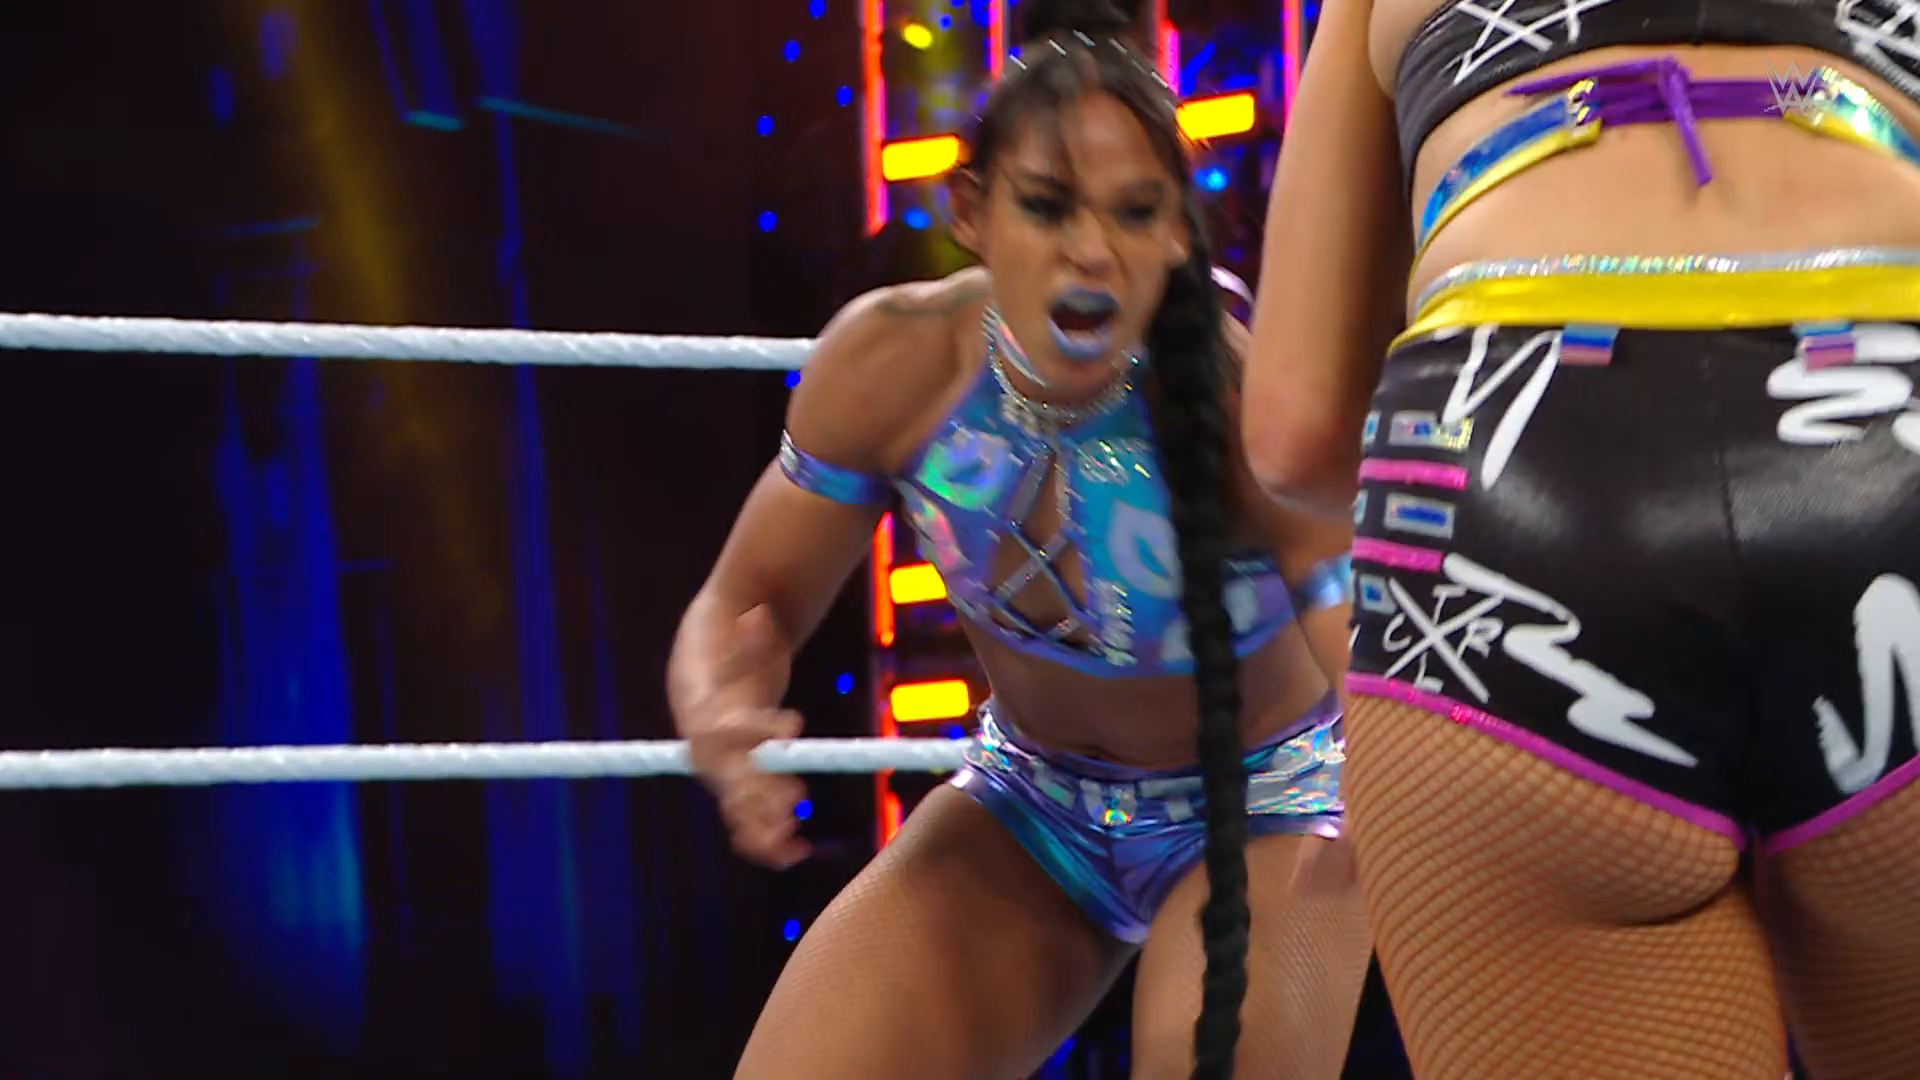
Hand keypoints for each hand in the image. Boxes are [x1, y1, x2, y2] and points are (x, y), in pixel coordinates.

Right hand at [684, 606, 812, 868]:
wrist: (709, 659)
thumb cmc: (726, 641)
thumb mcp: (737, 628)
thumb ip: (748, 632)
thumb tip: (759, 613)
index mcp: (704, 711)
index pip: (725, 727)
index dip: (757, 730)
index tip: (793, 723)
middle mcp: (708, 747)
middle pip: (730, 778)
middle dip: (760, 791)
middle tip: (796, 796)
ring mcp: (722, 767)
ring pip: (737, 808)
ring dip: (763, 825)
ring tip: (794, 842)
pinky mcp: (739, 782)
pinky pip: (749, 820)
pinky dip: (769, 840)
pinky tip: (797, 855)